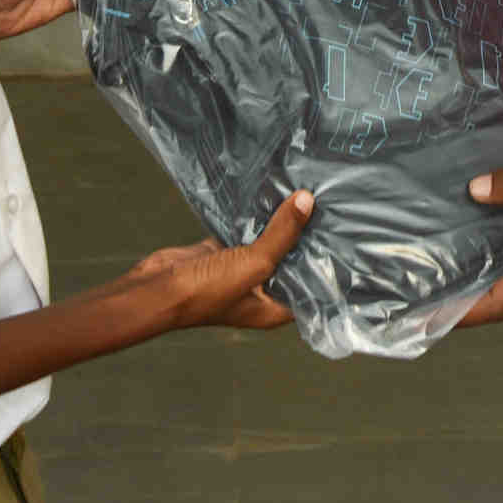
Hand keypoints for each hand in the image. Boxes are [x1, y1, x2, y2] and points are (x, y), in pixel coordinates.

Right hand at [116, 192, 312, 331]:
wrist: (156, 288)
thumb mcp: (253, 264)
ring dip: (281, 224)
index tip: (345, 238)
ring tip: (308, 195)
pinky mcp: (223, 253)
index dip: (328, 265)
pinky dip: (256, 217)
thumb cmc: (206, 291)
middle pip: (291, 261)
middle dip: (306, 237)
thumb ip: (281, 234)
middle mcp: (262, 291)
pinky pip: (247, 232)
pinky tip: (271, 194)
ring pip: (269, 244)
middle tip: (331, 207)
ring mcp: (241, 271)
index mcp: (274, 308)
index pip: (311, 287)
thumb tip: (307, 202)